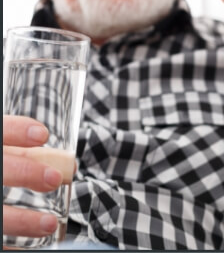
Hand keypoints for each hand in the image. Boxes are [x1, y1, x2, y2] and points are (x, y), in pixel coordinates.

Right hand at [3, 115, 61, 240]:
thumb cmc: (0, 168)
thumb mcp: (6, 155)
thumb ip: (28, 155)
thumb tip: (69, 165)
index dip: (17, 130)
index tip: (43, 134)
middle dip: (25, 172)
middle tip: (55, 178)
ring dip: (22, 221)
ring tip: (51, 223)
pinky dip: (11, 245)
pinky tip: (30, 248)